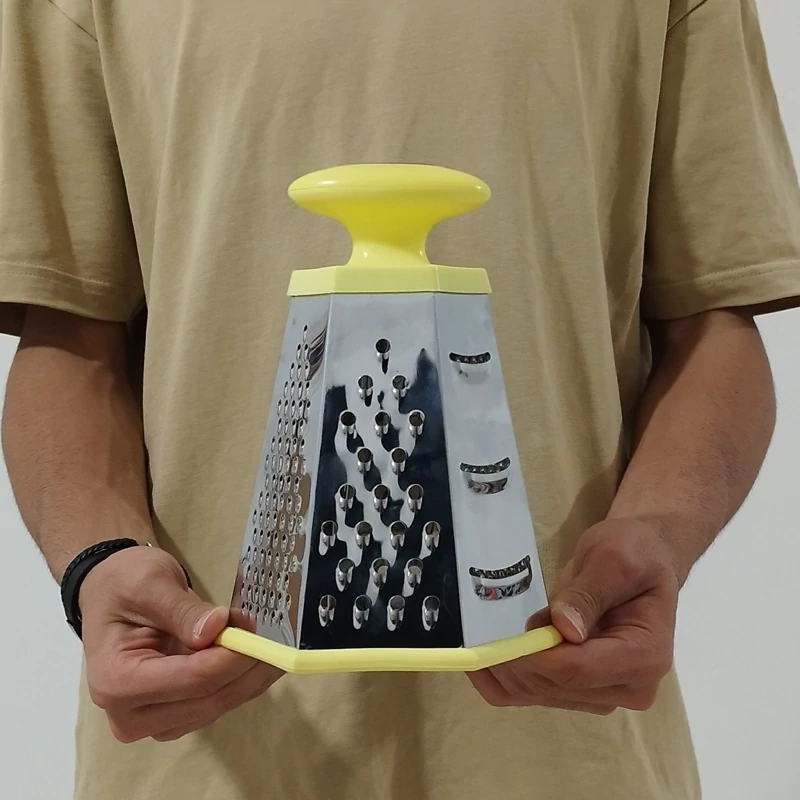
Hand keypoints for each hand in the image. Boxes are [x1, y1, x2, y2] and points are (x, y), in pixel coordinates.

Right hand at [80, 544, 281, 741]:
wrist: (110, 593)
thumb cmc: (123, 585)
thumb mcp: (150, 583)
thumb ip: (183, 610)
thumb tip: (218, 628)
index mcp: (116, 682)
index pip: (191, 680)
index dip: (232, 659)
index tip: (258, 633)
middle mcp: (129, 714)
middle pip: (208, 699)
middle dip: (247, 668)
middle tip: (275, 639)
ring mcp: (151, 720)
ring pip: (217, 705)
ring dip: (248, 674)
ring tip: (264, 640)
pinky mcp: (171, 716)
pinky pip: (216, 703)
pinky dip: (239, 679)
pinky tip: (252, 654)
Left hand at [469, 518, 679, 713]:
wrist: (643, 559)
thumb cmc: (633, 552)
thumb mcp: (612, 559)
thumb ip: (588, 594)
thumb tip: (564, 630)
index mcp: (645, 656)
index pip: (578, 669)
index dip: (534, 657)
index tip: (498, 641)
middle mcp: (631, 686)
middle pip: (558, 685)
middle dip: (515, 663)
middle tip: (480, 639)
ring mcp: (608, 692)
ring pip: (542, 694)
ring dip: (508, 671)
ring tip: (485, 642)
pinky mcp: (586, 690)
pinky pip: (538, 695)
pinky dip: (507, 683)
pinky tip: (482, 665)